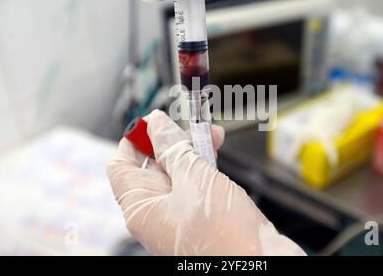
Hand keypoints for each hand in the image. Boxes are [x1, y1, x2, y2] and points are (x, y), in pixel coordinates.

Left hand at [107, 110, 304, 254]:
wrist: (260, 262)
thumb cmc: (224, 235)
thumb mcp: (194, 179)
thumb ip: (173, 148)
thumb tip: (156, 124)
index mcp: (142, 208)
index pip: (122, 165)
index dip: (135, 139)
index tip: (154, 120)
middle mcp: (157, 213)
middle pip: (152, 165)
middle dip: (171, 140)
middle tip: (190, 124)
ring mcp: (180, 214)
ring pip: (177, 171)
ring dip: (192, 149)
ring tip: (212, 134)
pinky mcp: (202, 214)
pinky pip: (195, 183)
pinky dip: (204, 165)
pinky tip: (216, 152)